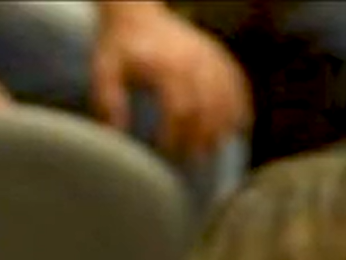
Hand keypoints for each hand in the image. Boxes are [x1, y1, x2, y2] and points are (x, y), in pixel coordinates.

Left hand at [91, 4, 250, 159]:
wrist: (138, 14)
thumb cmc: (120, 47)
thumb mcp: (104, 72)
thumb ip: (109, 102)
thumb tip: (118, 134)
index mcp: (166, 66)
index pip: (180, 107)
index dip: (177, 134)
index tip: (167, 152)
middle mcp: (193, 60)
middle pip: (208, 106)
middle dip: (203, 137)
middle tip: (194, 160)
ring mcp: (208, 56)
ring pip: (227, 96)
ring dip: (224, 126)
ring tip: (215, 149)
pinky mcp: (217, 55)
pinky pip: (237, 82)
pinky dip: (241, 104)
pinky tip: (239, 126)